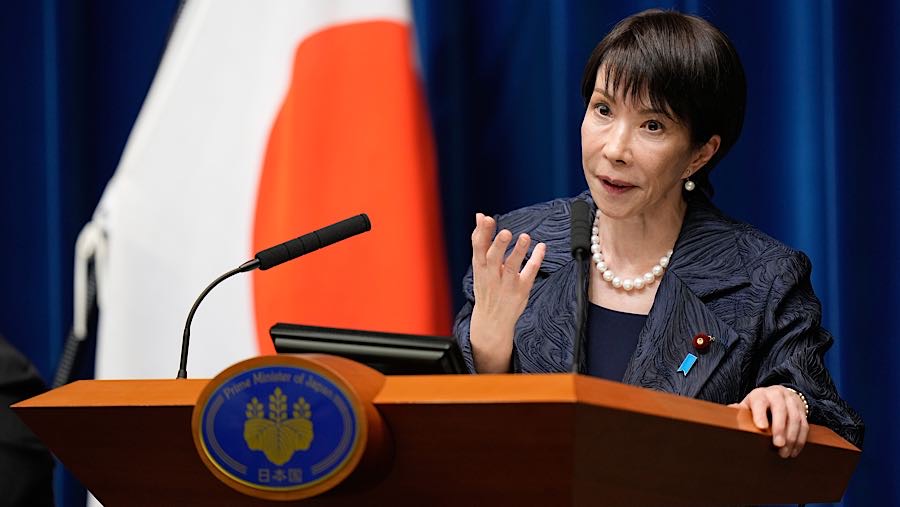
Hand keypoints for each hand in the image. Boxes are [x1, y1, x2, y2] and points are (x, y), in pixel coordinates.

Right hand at [469, 213, 545, 372]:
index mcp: (480, 267)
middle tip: (506, 232)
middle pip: (493, 258)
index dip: (481, 233)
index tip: (486, 218)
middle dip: (498, 244)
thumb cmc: (486, 287)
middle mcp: (491, 275)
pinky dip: (535, 260)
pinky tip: (541, 248)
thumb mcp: (479, 265)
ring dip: (518, 252)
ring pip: (512, 267)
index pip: (478, 248)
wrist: (491, 321)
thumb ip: (481, 240)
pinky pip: (529, 274)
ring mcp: (506, 284)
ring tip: (525, 237)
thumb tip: (479, 215)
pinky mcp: (521, 290)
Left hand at [730, 386, 808, 457]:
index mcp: (760, 394)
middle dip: (780, 428)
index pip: (760, 402)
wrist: (779, 394)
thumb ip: (739, 411)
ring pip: (795, 418)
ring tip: (785, 453)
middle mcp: (777, 395)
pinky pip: (804, 425)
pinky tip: (794, 451)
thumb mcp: (748, 405)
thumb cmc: (759, 404)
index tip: (761, 427)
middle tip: (778, 445)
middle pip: (780, 410)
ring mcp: (791, 401)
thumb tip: (726, 415)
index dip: (760, 414)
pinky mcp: (802, 410)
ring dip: (792, 438)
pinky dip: (800, 440)